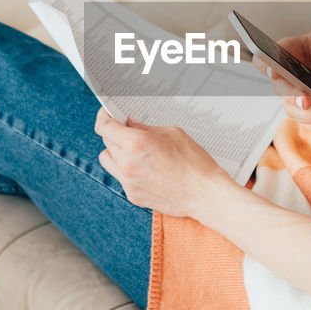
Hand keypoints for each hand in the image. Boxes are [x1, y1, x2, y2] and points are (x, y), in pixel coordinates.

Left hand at [93, 108, 235, 218]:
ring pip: (107, 160)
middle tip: (128, 130)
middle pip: (105, 142)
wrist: (206, 195)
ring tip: (133, 150)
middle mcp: (127, 163)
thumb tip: (131, 124)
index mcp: (136, 144)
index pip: (104, 126)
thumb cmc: (195, 164)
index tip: (107, 114)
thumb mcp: (173, 134)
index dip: (104, 116)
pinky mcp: (133, 195)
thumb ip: (147, 128)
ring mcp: (128, 182)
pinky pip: (119, 177)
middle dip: (114, 133)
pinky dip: (126, 169)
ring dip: (114, 151)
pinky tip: (144, 167)